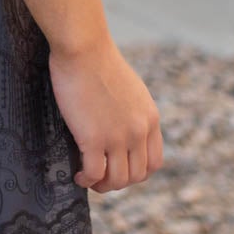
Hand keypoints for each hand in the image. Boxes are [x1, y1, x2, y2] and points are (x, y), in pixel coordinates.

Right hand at [49, 35, 162, 193]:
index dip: (138, 173)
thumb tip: (120, 126)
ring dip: (103, 186)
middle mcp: (139, 130)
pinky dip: (87, 180)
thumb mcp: (129, 88)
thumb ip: (132, 111)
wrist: (84, 47)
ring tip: (88, 179)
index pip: (155, 161)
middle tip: (100, 178)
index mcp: (150, 118)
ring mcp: (118, 136)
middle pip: (137, 175)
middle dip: (118, 182)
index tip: (119, 170)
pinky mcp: (94, 138)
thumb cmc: (98, 61)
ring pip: (118, 180)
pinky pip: (95, 173)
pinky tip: (78, 175)